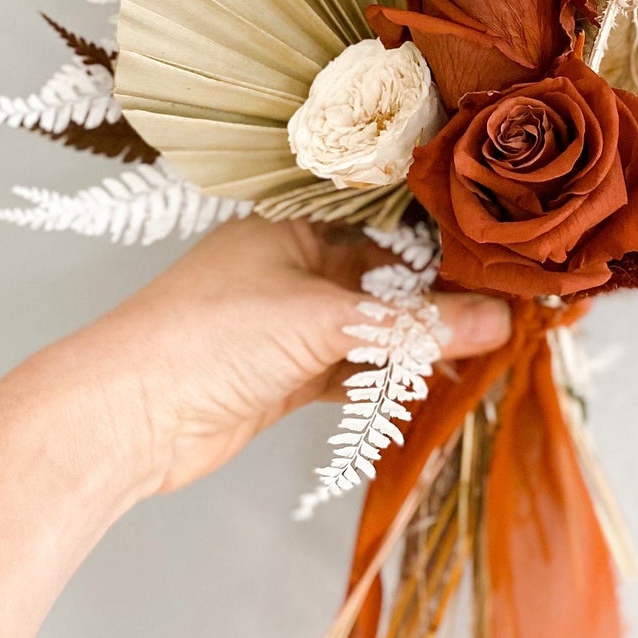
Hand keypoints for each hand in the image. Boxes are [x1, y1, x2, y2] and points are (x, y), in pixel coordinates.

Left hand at [35, 215, 512, 500]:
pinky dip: (393, 378)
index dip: (446, 237)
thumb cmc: (208, 337)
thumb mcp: (322, 321)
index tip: (505, 253)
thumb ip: (414, 326)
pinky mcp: (288, 374)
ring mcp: (291, 322)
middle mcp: (297, 264)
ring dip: (423, 342)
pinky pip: (356, 369)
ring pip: (375, 327)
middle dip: (444, 295)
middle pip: (388, 276)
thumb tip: (501, 322)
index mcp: (297, 223)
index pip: (388, 219)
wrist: (123, 418)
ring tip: (493, 348)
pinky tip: (440, 383)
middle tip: (514, 306)